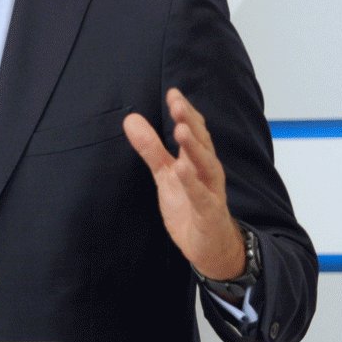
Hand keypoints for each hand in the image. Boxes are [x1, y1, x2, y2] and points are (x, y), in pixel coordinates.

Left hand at [123, 89, 244, 280]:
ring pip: (206, 165)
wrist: (210, 247)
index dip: (185, 112)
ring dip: (194, 147)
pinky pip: (201, 196)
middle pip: (201, 142)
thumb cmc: (190, 206)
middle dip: (190, 122)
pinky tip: (181, 169)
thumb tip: (130, 119)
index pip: (194, 130)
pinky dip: (192, 182)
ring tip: (181, 130)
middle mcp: (207, 171)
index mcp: (197, 160)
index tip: (174, 93)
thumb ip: (150, 147)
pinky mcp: (209, 214)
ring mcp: (211, 192)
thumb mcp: (165, 175)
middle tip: (178, 104)